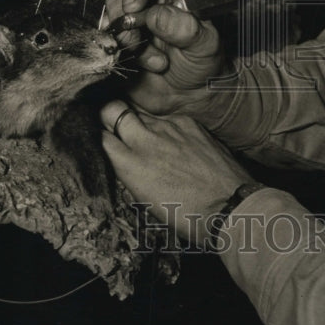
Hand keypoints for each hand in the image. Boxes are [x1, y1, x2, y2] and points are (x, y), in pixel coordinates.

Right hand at [100, 100, 253, 246]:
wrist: (228, 207)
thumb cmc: (186, 214)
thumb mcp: (144, 199)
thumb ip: (130, 171)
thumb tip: (122, 158)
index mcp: (129, 164)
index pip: (98, 136)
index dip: (97, 136)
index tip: (100, 139)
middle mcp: (144, 140)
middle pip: (112, 109)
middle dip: (110, 115)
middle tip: (115, 124)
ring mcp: (168, 127)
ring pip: (141, 112)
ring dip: (139, 121)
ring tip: (148, 136)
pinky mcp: (188, 122)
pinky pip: (168, 118)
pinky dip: (166, 127)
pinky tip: (176, 142)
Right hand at [106, 0, 226, 116]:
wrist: (191, 96)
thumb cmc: (203, 64)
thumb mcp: (205, 45)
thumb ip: (185, 28)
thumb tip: (157, 15)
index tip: (133, 6)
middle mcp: (148, 6)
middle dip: (124, 19)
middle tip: (137, 42)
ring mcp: (131, 27)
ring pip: (110, 20)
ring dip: (125, 42)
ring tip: (155, 63)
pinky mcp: (119, 47)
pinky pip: (105, 45)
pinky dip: (118, 57)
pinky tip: (141, 69)